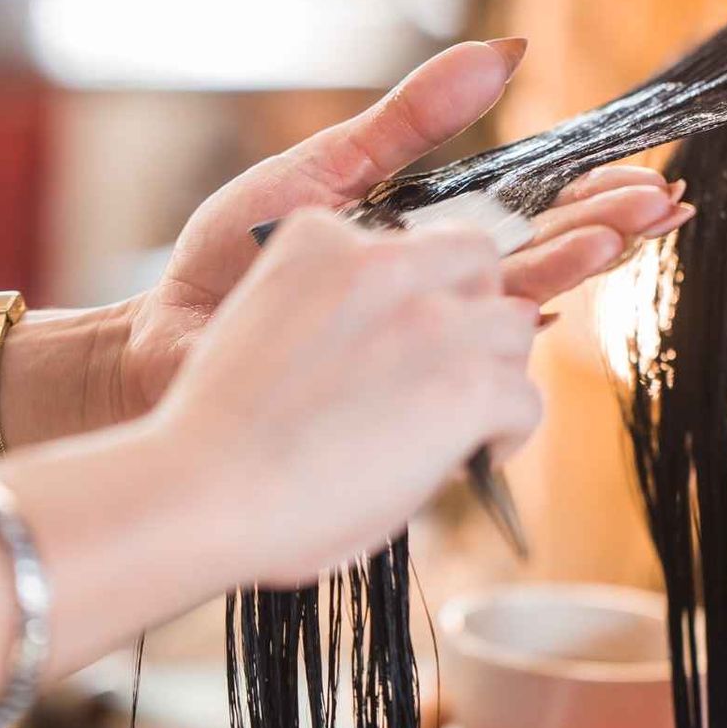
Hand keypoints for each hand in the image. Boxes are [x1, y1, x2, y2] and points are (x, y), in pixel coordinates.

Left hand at [105, 39, 693, 418]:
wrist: (165, 335)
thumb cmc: (234, 255)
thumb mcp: (328, 167)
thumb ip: (414, 118)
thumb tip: (505, 50)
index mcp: (428, 232)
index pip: (528, 207)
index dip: (586, 190)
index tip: (642, 169)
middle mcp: (436, 287)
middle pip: (542, 253)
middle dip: (605, 227)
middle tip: (664, 203)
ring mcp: (418, 335)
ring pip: (517, 301)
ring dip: (574, 268)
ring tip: (623, 234)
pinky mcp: (394, 378)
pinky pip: (461, 358)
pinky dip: (503, 333)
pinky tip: (546, 311)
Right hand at [147, 209, 543, 585]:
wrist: (202, 489)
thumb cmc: (219, 435)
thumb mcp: (268, 326)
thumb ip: (333, 314)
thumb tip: (389, 353)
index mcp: (317, 238)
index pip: (407, 238)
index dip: (419, 287)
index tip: (409, 333)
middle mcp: (381, 263)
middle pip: (477, 261)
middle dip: (473, 309)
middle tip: (450, 368)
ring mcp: (430, 320)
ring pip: (513, 326)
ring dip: (493, 370)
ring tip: (466, 418)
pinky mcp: (466, 384)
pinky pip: (524, 396)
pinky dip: (509, 430)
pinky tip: (478, 453)